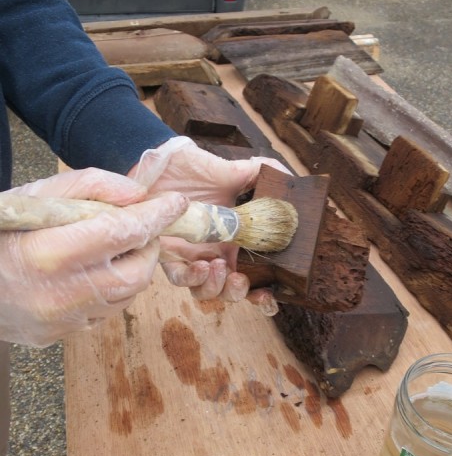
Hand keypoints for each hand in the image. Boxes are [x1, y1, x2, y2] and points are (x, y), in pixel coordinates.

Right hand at [0, 168, 186, 345]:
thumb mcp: (35, 196)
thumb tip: (137, 194)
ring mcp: (64, 321)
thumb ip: (88, 187)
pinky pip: (108, 312)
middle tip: (140, 228)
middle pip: (136, 271)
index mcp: (51, 253)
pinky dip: (113, 289)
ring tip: (112, 248)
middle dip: (148, 246)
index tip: (176, 202)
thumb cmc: (0, 232)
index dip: (156, 215)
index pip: (123, 231)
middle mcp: (61, 294)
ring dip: (132, 268)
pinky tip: (91, 273)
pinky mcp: (64, 336)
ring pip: (127, 295)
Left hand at [129, 137, 288, 307]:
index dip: (262, 293)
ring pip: (206, 291)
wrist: (157, 162)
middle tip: (239, 278)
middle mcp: (215, 252)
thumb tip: (289, 178)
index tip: (268, 292)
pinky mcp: (168, 254)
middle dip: (238, 292)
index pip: (254, 275)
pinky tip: (200, 264)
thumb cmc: (191, 167)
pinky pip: (179, 278)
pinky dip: (191, 278)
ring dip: (216, 287)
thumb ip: (260, 173)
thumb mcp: (230, 169)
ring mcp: (192, 256)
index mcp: (235, 239)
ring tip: (217, 266)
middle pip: (230, 290)